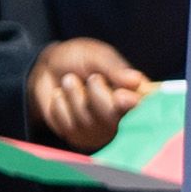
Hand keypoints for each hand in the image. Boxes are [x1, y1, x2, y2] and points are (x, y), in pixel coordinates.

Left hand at [25, 36, 149, 145]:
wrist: (47, 69)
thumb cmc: (77, 59)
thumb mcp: (95, 54)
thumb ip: (114, 68)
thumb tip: (137, 80)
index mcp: (133, 93)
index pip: (143, 108)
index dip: (133, 106)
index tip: (122, 96)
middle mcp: (121, 115)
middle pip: (113, 119)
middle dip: (97, 96)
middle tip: (92, 78)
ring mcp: (100, 130)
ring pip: (87, 122)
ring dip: (74, 96)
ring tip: (71, 81)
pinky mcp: (79, 137)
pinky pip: (67, 125)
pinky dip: (60, 106)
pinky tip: (63, 98)